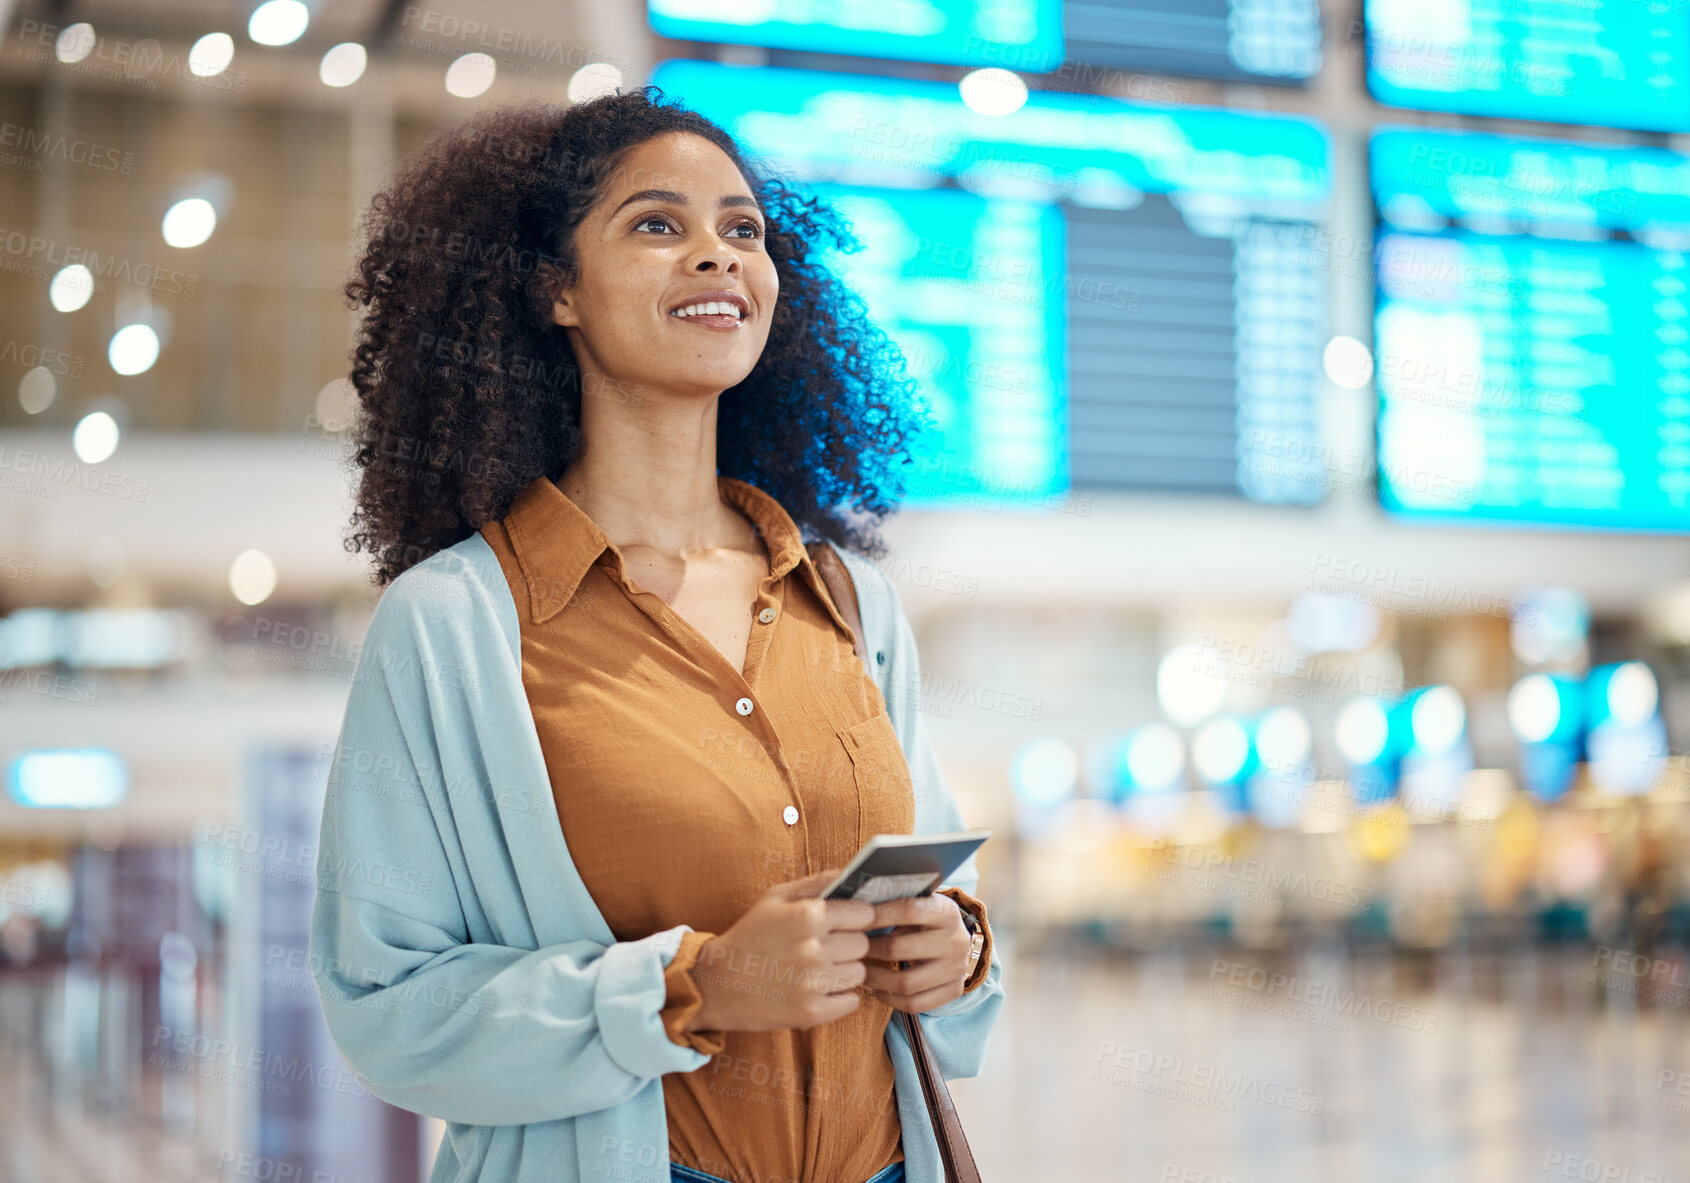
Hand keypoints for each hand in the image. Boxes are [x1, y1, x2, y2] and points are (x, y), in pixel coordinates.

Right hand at [685, 869, 876, 1033]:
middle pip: (863, 945)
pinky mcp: (811, 1013)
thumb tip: (850, 875)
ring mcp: (813, 983)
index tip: (843, 924)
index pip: (864, 914)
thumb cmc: (749, 935)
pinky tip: (817, 990)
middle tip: (825, 948)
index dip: (855, 918)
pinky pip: (851, 1001)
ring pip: (859, 973)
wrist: (716, 983)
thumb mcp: (775, 898)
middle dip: (849, 945)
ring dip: (844, 972)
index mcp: (808, 915)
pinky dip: (840, 997)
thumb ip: (816, 883)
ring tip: (817, 969)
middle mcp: (813, 949)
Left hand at [860, 894, 974, 1014]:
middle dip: (870, 949)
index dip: (878, 916)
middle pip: (901, 948)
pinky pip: (915, 1004)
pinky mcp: (954, 991)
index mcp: (947, 912)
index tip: (855, 921)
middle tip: (852, 950)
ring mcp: (957, 969)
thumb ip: (896, 905)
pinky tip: (875, 989)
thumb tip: (856, 910)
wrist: (956, 942)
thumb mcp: (919, 904)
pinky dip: (889, 999)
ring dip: (875, 979)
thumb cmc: (926, 920)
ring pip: (906, 982)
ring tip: (859, 972)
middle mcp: (956, 940)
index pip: (909, 910)